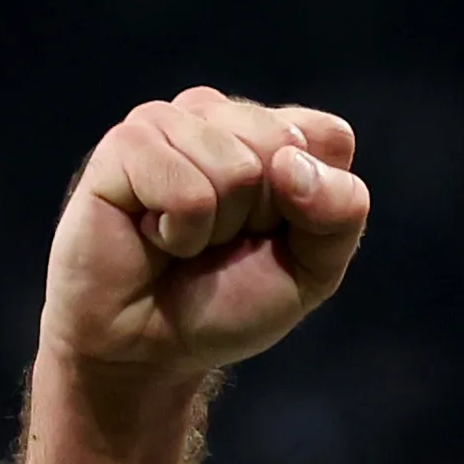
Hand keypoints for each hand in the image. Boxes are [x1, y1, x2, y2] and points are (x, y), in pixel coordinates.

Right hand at [41, 89, 370, 410]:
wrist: (149, 348)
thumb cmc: (228, 301)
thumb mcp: (314, 268)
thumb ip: (340, 212)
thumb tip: (291, 163)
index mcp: (271, 131)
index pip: (328, 137)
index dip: (314, 205)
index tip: (271, 235)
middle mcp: (218, 115)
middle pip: (283, 146)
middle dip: (261, 215)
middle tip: (219, 242)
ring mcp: (168, 122)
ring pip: (236, 167)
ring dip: (216, 227)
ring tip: (181, 239)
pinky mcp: (123, 145)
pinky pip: (186, 189)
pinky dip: (179, 232)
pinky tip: (153, 235)